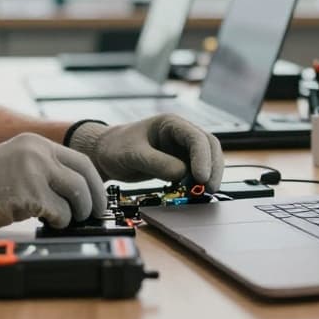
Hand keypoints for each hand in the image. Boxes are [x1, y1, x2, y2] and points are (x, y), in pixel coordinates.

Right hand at [0, 133, 107, 235]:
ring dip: (74, 214)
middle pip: (85, 178)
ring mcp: (34, 172)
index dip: (94, 183)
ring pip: (76, 197)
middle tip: (92, 215)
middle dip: (93, 201)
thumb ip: (42, 168)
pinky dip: (58, 222)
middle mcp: (38, 153)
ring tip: (63, 220)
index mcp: (36, 143)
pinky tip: (44, 221)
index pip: (80, 161)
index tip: (97, 199)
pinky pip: (60, 214)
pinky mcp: (29, 195)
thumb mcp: (14, 163)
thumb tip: (74, 190)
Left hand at [66, 115, 224, 190]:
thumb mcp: (133, 154)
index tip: (201, 178)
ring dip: (209, 176)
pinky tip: (194, 193)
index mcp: (170, 124)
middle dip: (213, 168)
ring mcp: (181, 148)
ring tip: (203, 194)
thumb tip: (182, 174)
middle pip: (209, 147)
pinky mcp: (180, 163)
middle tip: (208, 190)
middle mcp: (180, 134)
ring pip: (207, 159)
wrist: (105, 154)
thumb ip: (157, 163)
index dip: (203, 158)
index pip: (196, 138)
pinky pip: (196, 171)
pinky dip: (199, 182)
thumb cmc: (116, 147)